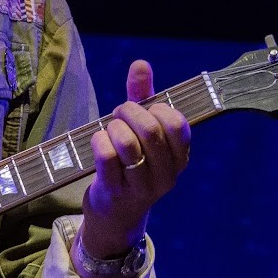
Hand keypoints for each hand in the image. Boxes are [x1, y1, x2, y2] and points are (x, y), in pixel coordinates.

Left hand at [80, 59, 189, 261]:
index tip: (143, 109)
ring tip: (108, 130)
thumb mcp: (140, 130)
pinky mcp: (115, 193)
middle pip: (150, 130)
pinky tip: (98, 142)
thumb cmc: (130, 163)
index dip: (156, 108)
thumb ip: (143, 97)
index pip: (177, 124)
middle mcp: (166, 175)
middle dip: (129, 112)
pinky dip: (98, 141)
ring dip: (112, 128)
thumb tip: (141, 63)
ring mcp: (141, 187)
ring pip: (127, 143)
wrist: (115, 214)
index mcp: (179, 158)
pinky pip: (106, 157)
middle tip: (118, 114)